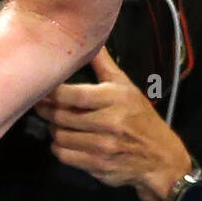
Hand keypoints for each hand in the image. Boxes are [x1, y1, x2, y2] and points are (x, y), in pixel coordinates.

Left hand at [34, 46, 190, 200]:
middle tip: (41, 105)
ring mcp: (103, 146)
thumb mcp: (126, 87)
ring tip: (54, 123)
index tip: (41, 89)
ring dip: (52, 130)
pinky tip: (63, 141)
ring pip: (59, 136)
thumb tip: (91, 35)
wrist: (160, 156)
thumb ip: (104, 65)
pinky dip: (58, 148)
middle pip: (61, 116)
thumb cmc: (140, 117)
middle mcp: (109, 122)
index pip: (71, 95)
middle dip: (47, 111)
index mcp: (114, 98)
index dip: (51, 93)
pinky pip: (64, 155)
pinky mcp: (98, 165)